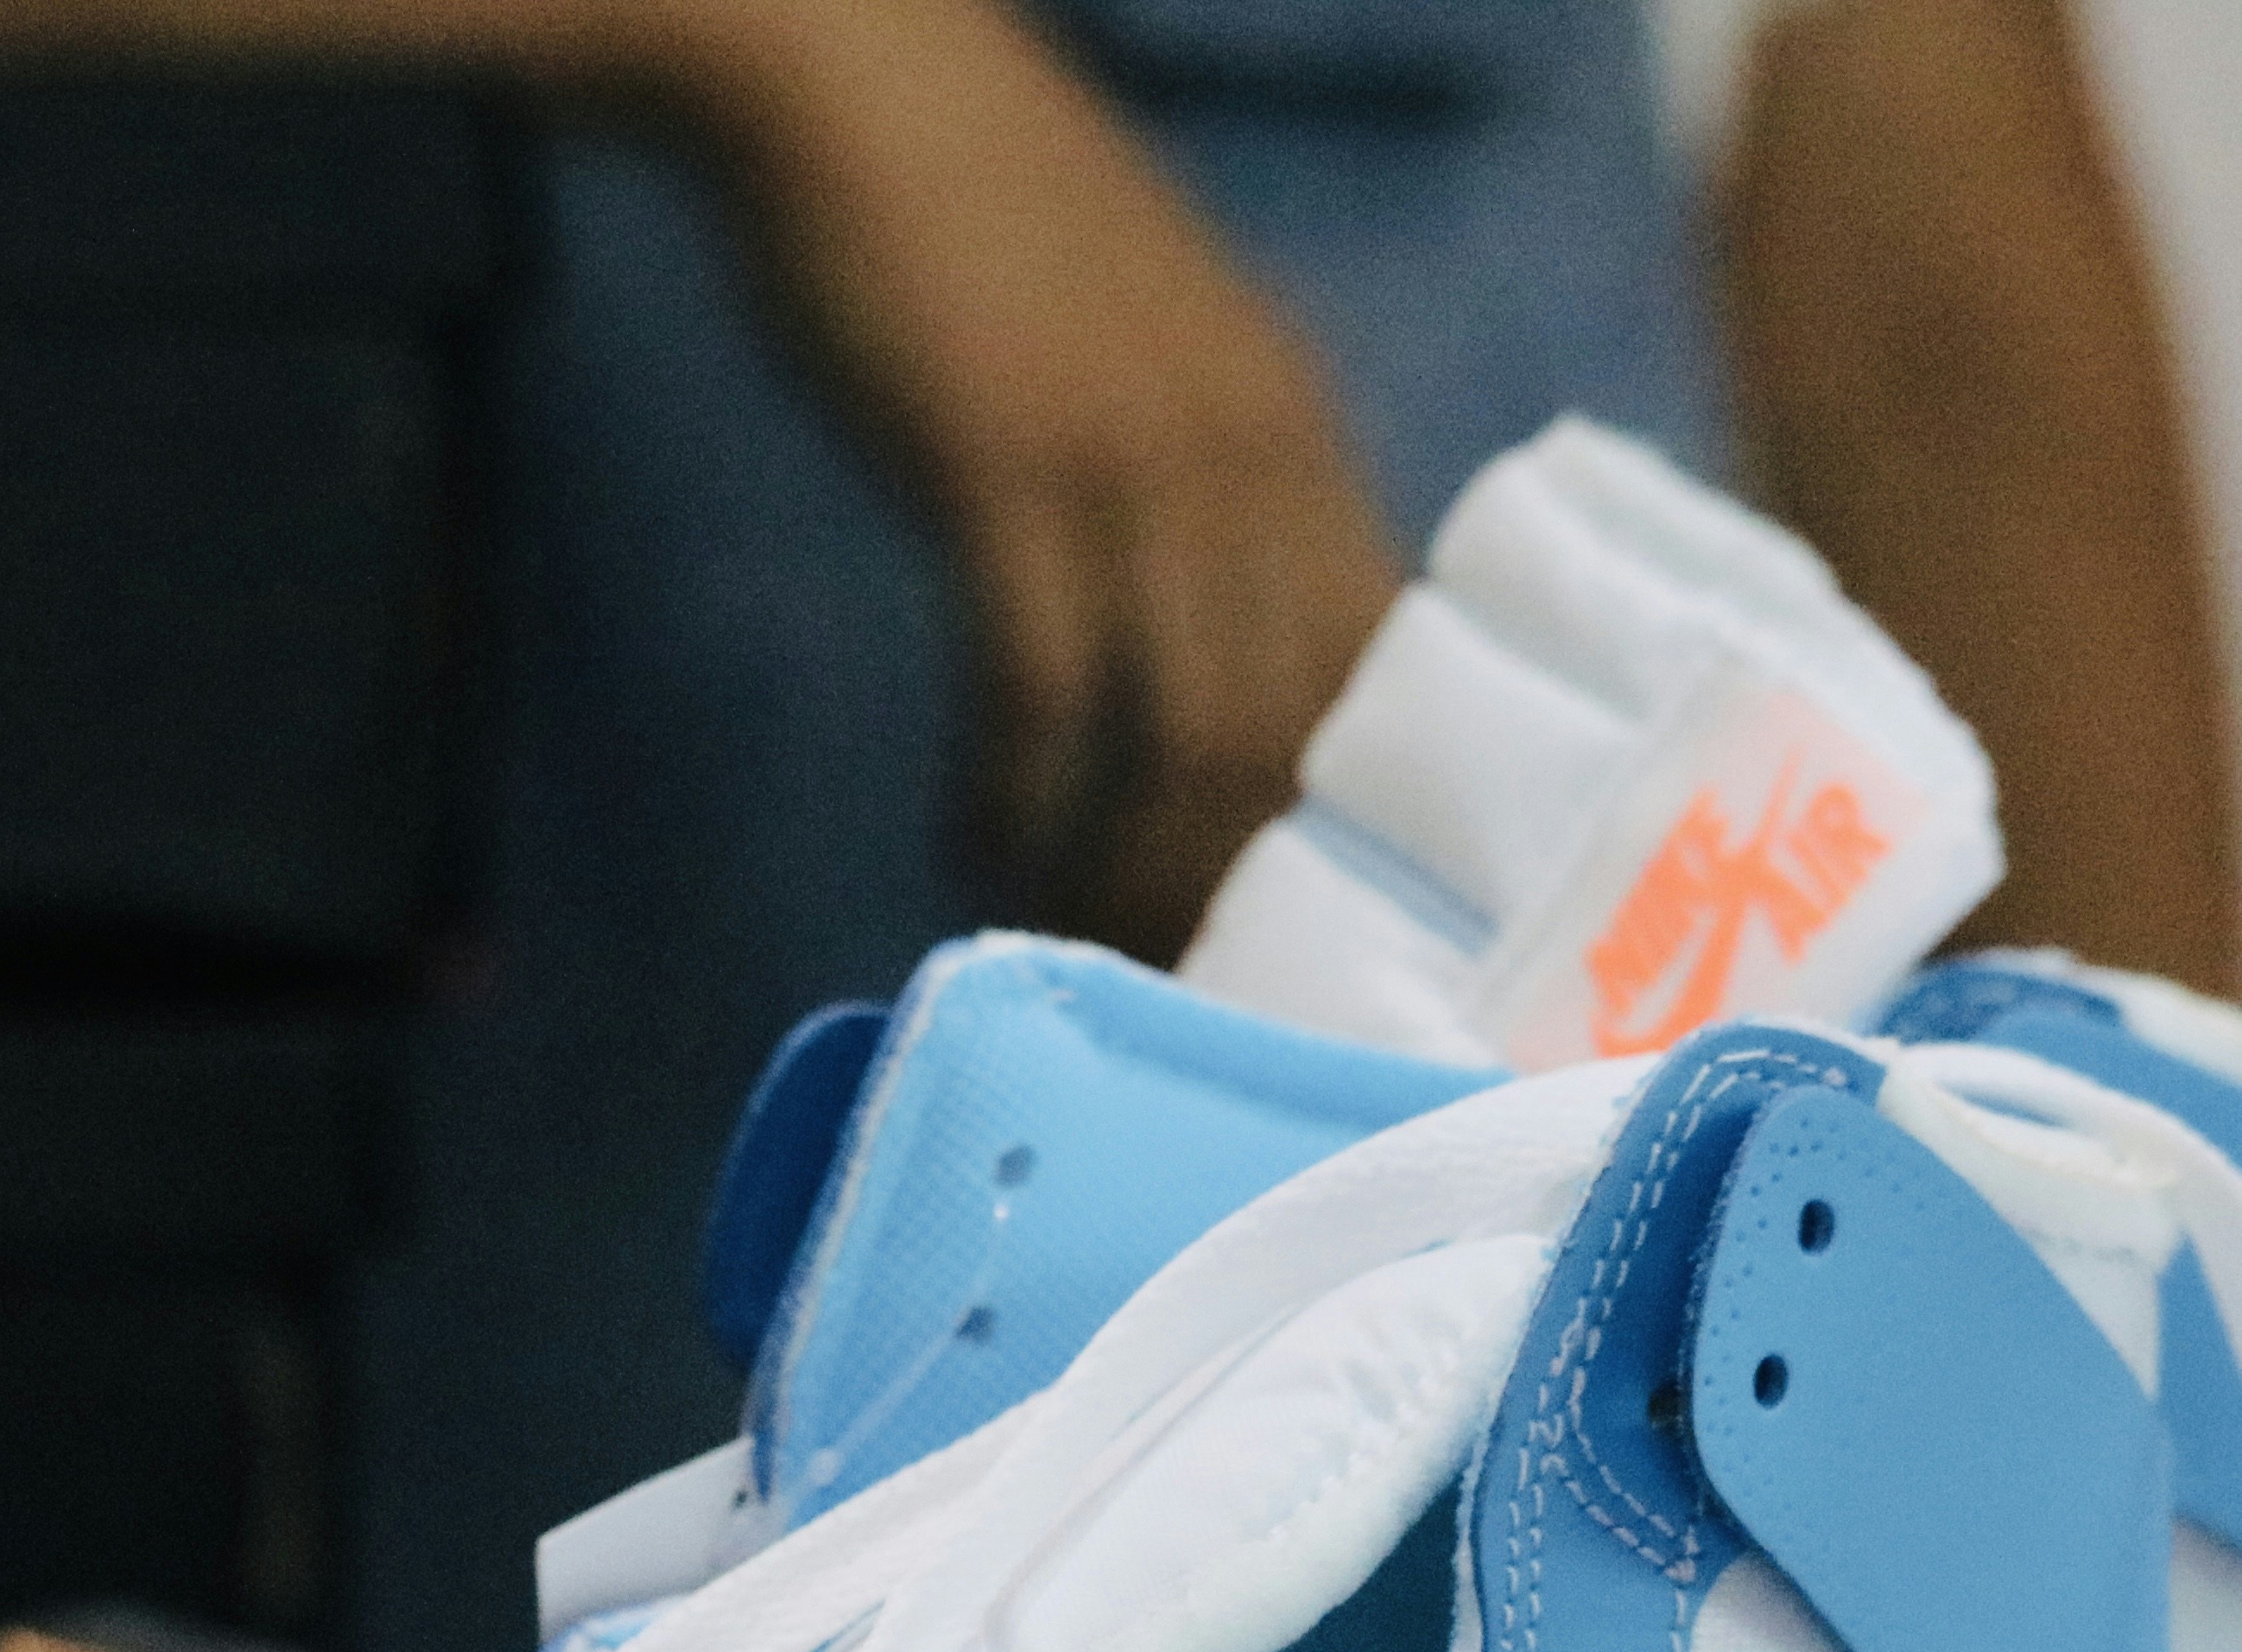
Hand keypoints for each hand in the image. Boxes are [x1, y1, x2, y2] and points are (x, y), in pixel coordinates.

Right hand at [682, 0, 1401, 956]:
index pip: (1384, 665)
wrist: (858, 79)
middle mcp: (1249, 453)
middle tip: (1169, 972)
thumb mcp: (1153, 357)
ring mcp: (1135, 462)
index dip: (1347, 817)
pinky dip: (1009, 794)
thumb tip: (1234, 658)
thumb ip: (1209, 486)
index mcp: (1297, 431)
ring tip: (1067, 927)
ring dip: (1125, 862)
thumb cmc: (987, 228)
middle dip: (1235, 877)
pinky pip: (1037, 691)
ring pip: (1186, 734)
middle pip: (1296, 730)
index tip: (1288, 917)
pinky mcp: (1006, 472)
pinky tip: (967, 841)